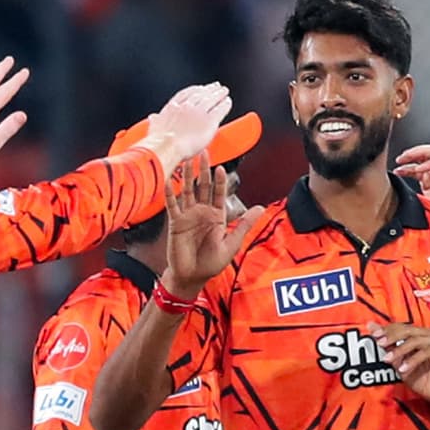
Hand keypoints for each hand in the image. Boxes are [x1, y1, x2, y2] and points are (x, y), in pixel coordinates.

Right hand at [147, 83, 231, 160]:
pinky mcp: (210, 121)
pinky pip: (220, 109)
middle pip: (201, 94)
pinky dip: (225, 105)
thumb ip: (156, 121)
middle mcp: (187, 107)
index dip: (195, 90)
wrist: (167, 147)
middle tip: (215, 86)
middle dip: (209, 89)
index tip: (200, 88)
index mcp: (173, 107)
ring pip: (211, 99)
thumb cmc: (159, 142)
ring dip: (219, 94)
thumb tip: (153, 117)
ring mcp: (199, 112)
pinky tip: (227, 102)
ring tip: (224, 91)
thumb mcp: (154, 128)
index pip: (186, 94)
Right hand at [163, 154, 263, 297]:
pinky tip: (168, 181)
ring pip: (188, 191)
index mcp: (216, 216)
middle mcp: (202, 213)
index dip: (220, 181)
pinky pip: (173, 205)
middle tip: (204, 153)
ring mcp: (188, 216)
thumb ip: (244, 224)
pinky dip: (170, 193)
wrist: (192, 277)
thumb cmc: (211, 263)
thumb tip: (260, 208)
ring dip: (187, 176)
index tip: (220, 168)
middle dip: (204, 170)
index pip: (219, 194)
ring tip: (187, 160)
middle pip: (203, 187)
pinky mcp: (176, 223)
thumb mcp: (232, 243)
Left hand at [370, 321, 429, 405]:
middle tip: (380, 344)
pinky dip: (412, 360)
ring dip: (399, 350)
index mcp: (421, 334)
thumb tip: (372, 328)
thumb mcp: (399, 363)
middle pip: (408, 330)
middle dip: (391, 336)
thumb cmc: (421, 379)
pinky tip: (403, 369)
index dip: (387, 330)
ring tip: (388, 359)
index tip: (374, 335)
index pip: (402, 326)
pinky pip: (425, 352)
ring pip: (415, 340)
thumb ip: (388, 347)